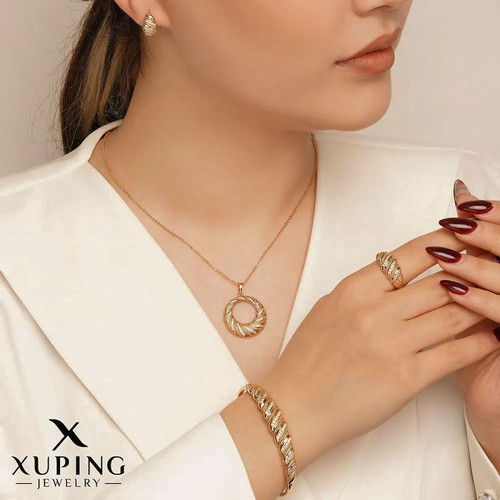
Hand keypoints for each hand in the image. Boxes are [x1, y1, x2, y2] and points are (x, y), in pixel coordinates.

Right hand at [258, 226, 499, 472]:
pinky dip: (479, 343)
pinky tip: (493, 336)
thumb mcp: (328, 308)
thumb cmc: (307, 358)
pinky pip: (455, 353)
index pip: (410, 253)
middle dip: (473, 273)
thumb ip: (363, 289)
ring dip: (481, 306)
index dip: (445, 241)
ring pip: (454, 314)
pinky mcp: (406, 378)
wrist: (296, 406)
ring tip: (496, 301)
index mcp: (353, 289)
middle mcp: (374, 311)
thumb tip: (396, 272)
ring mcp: (392, 344)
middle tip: (493, 268)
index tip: (466, 235)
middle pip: (440, 283)